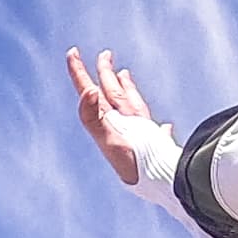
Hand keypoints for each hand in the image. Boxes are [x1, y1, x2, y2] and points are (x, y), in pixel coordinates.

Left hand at [68, 47, 170, 186]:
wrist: (159, 185)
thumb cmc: (132, 164)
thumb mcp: (108, 138)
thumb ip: (93, 116)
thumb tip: (89, 90)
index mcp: (107, 122)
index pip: (90, 92)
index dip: (79, 72)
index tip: (72, 52)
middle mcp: (121, 126)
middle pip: (111, 93)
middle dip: (105, 73)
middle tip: (104, 54)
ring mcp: (140, 135)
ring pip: (132, 106)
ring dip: (128, 90)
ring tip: (125, 75)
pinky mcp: (158, 146)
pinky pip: (158, 131)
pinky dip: (160, 128)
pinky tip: (165, 127)